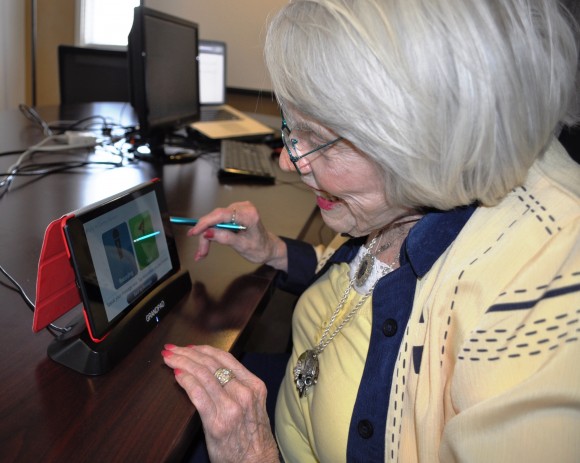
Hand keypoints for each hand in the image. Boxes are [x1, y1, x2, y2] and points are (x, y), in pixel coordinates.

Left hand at [161, 344, 279, 462]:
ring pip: (203, 375)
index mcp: (254, 385)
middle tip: (172, 349)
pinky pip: (198, 395)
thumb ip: (236, 387)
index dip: (203, 349)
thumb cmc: (252, 437)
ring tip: (169, 358)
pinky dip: (186, 382)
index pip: (225, 358)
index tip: (188, 346)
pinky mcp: (217, 423)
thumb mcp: (252, 405)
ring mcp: (231, 407)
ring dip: (182, 363)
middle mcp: (244, 393)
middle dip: (187, 353)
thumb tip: (210, 371)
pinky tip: (176, 375)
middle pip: (211, 364)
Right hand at [187, 201, 287, 270]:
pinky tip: (207, 242)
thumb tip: (207, 233)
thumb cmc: (260, 249)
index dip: (205, 223)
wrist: (269, 248)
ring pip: (215, 220)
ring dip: (207, 236)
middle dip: (205, 235)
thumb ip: (225, 238)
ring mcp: (239, 208)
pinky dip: (212, 231)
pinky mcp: (236, 212)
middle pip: (216, 218)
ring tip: (202, 252)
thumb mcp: (242, 246)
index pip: (221, 215)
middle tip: (200, 253)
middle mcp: (244, 207)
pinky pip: (218, 220)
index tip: (193, 232)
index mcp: (249, 215)